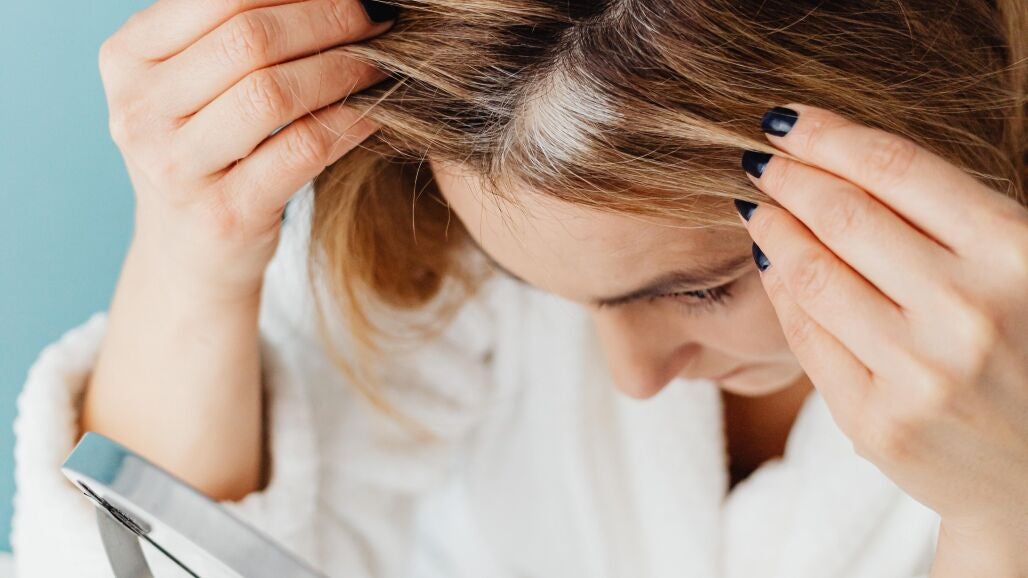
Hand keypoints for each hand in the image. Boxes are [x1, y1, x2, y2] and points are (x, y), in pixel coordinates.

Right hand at [98, 0, 394, 300]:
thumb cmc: (204, 152)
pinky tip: (378, 111)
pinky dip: (350, 122)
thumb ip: (232, 33)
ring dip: (344, 70)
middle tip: (377, 19)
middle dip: (328, 20)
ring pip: (274, 93)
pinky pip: (303, 150)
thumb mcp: (191, 85)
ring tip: (382, 63)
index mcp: (127, 59)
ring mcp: (176, 168)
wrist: (188, 254)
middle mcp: (139, 111)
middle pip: (250, 40)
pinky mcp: (225, 214)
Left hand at [734, 104, 1027, 561]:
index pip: (898, 170)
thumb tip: (839, 165)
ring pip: (813, 275)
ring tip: (758, 210)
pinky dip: (780, 293)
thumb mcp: (1021, 270)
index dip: (828, 135)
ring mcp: (919, 373)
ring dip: (773, 231)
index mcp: (1017, 255)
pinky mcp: (878, 424)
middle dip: (789, 177)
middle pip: (843, 216)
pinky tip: (771, 267)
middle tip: (759, 159)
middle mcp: (968, 311)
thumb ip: (953, 222)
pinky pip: (807, 339)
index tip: (785, 119)